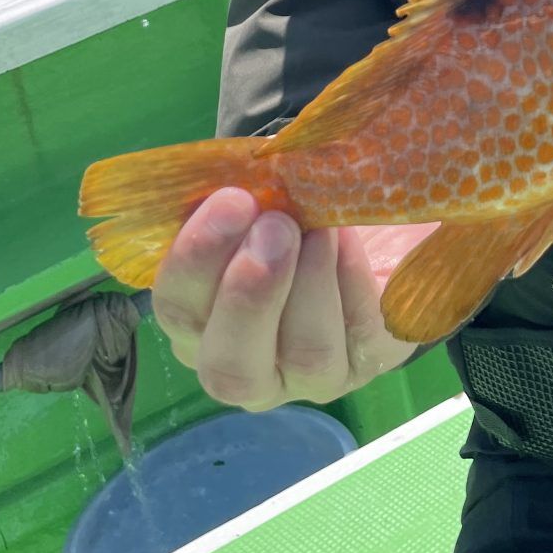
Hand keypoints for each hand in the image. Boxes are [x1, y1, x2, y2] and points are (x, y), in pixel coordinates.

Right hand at [151, 187, 417, 412]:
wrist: (373, 209)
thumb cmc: (299, 206)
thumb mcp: (262, 197)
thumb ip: (238, 198)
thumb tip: (234, 178)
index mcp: (203, 323)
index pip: (179, 312)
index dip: (196, 261)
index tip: (230, 200)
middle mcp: (251, 363)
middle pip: (229, 368)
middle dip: (247, 295)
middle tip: (273, 224)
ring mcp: (314, 374)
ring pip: (305, 356)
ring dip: (309, 283)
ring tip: (320, 228)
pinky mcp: (374, 359)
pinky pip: (362, 333)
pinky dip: (352, 279)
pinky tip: (347, 237)